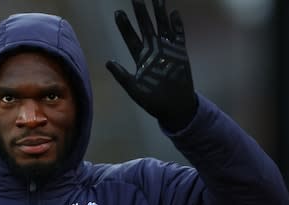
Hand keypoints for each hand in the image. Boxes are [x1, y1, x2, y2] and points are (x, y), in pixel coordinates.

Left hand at [106, 0, 196, 130]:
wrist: (174, 107)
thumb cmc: (153, 101)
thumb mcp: (135, 90)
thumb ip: (122, 76)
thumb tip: (108, 62)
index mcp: (141, 58)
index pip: (131, 38)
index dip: (125, 25)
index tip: (118, 12)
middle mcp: (153, 51)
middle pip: (146, 27)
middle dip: (141, 13)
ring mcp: (167, 50)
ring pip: (162, 27)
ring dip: (159, 13)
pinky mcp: (180, 53)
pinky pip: (179, 35)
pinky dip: (177, 25)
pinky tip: (174, 13)